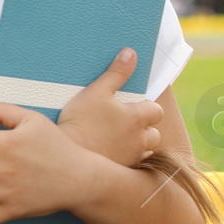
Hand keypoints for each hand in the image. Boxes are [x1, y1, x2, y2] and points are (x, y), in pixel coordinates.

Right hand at [56, 48, 162, 166]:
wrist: (68, 158)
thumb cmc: (80, 121)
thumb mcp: (96, 91)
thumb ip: (116, 73)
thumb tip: (130, 53)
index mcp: (137, 117)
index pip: (156, 110)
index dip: (146, 107)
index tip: (130, 106)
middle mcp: (140, 138)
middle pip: (154, 132)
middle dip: (145, 127)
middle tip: (124, 122)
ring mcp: (133, 156)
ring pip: (146, 149)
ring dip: (139, 143)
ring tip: (119, 138)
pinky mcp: (123, 170)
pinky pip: (135, 164)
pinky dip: (129, 158)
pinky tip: (114, 153)